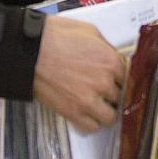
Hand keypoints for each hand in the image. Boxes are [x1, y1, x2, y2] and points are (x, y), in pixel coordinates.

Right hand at [31, 16, 125, 132]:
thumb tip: (111, 57)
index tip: (115, 79)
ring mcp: (89, 100)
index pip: (128, 77)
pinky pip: (92, 127)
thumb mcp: (89, 31)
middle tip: (102, 89)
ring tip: (97, 104)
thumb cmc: (54, 37)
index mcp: (110, 61)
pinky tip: (86, 113)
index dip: (120, 77)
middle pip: (120, 96)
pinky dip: (91, 122)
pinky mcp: (73, 113)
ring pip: (110, 116)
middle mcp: (104, 83)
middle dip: (112, 92)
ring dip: (106, 110)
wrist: (29, 51)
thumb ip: (106, 47)